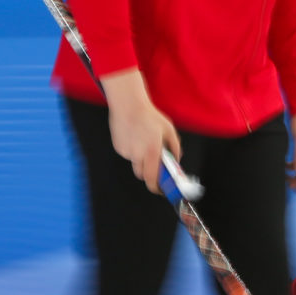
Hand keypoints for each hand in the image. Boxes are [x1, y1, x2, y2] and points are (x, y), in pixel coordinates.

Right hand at [100, 69, 179, 194]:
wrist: (128, 104)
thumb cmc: (150, 116)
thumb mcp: (169, 130)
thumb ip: (175, 148)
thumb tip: (177, 160)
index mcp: (152, 151)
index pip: (152, 178)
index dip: (156, 187)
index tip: (160, 190)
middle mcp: (137, 155)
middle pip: (143, 175)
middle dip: (150, 174)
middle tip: (156, 165)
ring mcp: (126, 152)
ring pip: (136, 163)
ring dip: (142, 160)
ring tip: (145, 142)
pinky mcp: (118, 148)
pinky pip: (128, 155)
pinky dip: (134, 151)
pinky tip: (135, 137)